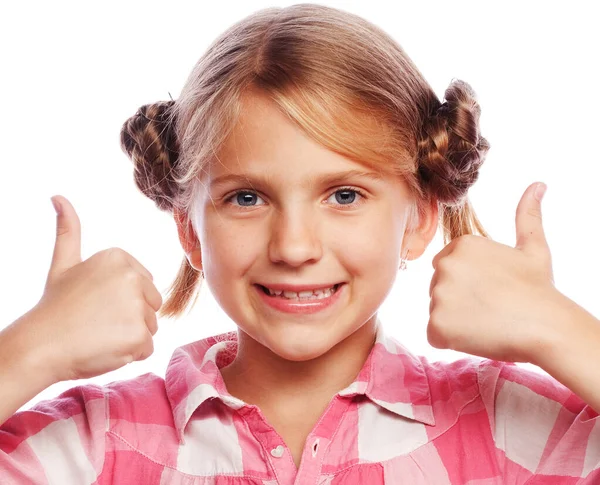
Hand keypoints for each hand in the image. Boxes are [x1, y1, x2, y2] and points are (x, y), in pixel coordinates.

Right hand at [22, 195, 162, 381]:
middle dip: (130, 317)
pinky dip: (130, 354)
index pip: (143, 285)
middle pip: (151, 305)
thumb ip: (68, 230)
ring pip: (150, 326)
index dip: (120, 300)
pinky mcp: (139, 333)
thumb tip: (58, 197)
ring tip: (99, 334)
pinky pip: (147, 348)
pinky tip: (105, 348)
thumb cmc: (55, 306)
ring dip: (129, 336)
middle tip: (97, 322)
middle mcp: (132, 277)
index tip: (95, 303)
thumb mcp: (63, 263)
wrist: (40, 346)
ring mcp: (137, 306)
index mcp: (119, 258)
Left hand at [427, 181, 558, 362]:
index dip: (468, 283)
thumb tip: (538, 184)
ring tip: (486, 322)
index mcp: (461, 245)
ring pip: (437, 312)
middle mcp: (444, 266)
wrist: (546, 327)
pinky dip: (451, 340)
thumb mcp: (533, 247)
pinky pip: (435, 334)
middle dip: (458, 301)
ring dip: (456, 321)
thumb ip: (527, 215)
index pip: (447, 268)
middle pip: (439, 289)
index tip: (491, 290)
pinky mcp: (435, 325)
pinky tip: (476, 337)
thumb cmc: (539, 289)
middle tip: (490, 308)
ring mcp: (437, 295)